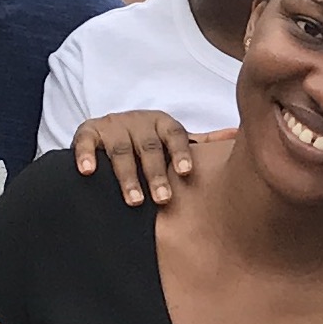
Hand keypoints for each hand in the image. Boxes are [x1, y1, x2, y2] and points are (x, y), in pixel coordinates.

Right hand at [71, 109, 209, 205]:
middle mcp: (139, 121)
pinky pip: (86, 141)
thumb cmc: (149, 142)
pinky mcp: (88, 131)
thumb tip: (237, 135)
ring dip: (127, 176)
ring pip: (120, 151)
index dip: (181, 153)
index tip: (187, 173)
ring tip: (134, 201)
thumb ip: (202, 142)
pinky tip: (88, 172)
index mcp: (163, 124)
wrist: (108, 132)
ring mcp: (113, 125)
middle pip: (149, 148)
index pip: (175, 136)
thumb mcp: (173, 141)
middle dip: (156, 174)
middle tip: (163, 200)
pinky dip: (86, 155)